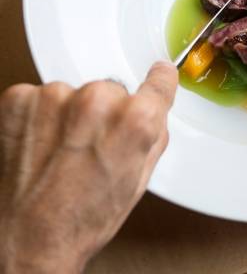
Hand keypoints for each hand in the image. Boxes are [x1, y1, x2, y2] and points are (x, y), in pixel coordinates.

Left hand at [0, 62, 177, 272]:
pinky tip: (39, 144)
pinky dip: (37, 117)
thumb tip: (155, 107)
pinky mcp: (20, 100)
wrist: (32, 239)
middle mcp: (97, 101)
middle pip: (110, 91)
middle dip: (104, 113)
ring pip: (72, 94)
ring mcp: (55, 98)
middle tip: (91, 148)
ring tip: (61, 152)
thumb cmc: (83, 219)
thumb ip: (153, 134)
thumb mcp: (140, 177)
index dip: (159, 82)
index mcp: (135, 119)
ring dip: (68, 115)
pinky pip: (37, 98)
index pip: (160, 80)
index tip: (158, 74)